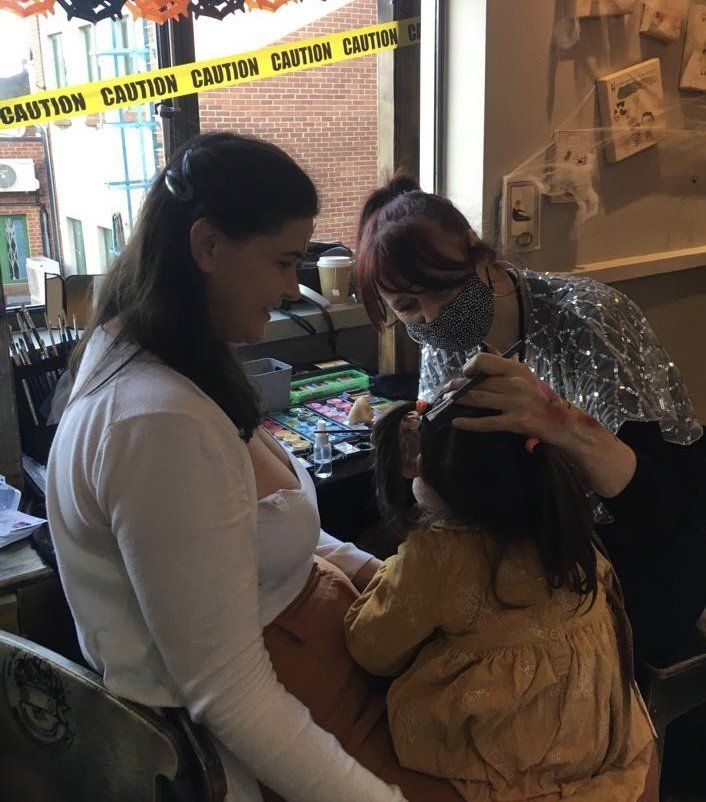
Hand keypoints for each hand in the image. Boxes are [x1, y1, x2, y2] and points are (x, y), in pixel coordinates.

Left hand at [446, 352, 574, 448]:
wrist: (564, 425)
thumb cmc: (541, 401)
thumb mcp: (527, 379)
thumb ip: (506, 369)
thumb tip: (482, 356)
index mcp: (518, 369)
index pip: (483, 360)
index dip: (468, 367)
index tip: (462, 374)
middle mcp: (517, 383)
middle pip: (476, 382)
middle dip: (456, 386)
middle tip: (445, 390)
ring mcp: (517, 402)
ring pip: (478, 399)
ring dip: (458, 401)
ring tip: (447, 403)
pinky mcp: (517, 422)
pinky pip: (487, 422)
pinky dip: (469, 423)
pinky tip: (457, 423)